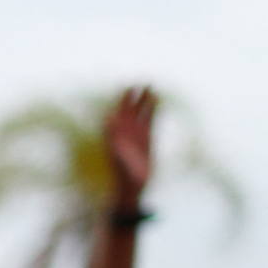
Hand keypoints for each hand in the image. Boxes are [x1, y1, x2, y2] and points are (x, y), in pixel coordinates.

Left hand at [105, 86, 155, 201]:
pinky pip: (151, 120)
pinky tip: (158, 101)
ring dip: (146, 101)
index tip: (129, 87)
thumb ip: (113, 136)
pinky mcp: (148, 138)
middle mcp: (125, 132)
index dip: (123, 100)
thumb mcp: (117, 153)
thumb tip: (109, 119)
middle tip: (143, 82)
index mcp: (116, 133)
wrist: (133, 184)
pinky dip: (154, 111)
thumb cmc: (123, 171)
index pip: (119, 112)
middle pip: (130, 110)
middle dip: (135, 97)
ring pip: (142, 113)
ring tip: (151, 87)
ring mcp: (137, 134)